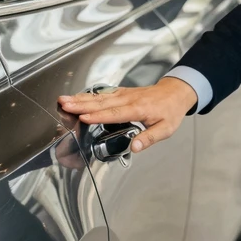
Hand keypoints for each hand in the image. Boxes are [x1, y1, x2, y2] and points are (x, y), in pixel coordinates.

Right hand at [57, 77, 198, 152]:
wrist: (175, 92)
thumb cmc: (170, 111)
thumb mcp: (165, 129)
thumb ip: (149, 138)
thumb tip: (135, 148)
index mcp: (138, 109)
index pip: (115, 113)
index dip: (98, 116)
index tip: (83, 117)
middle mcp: (128, 99)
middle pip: (101, 103)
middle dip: (81, 104)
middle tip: (64, 105)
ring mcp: (123, 94)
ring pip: (99, 97)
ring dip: (80, 98)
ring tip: (64, 100)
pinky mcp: (121, 93)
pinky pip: (102, 94)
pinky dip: (88, 95)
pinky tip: (76, 97)